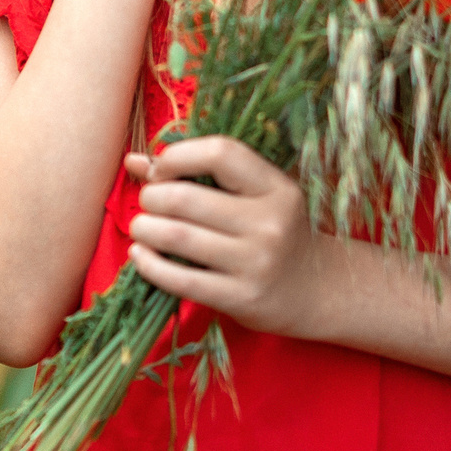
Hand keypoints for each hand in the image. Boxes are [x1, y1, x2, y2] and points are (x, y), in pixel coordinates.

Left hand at [124, 137, 324, 338]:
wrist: (316, 290)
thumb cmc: (276, 232)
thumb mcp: (255, 196)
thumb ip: (202, 174)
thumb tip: (134, 162)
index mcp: (276, 187)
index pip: (220, 153)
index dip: (178, 156)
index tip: (162, 169)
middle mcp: (270, 222)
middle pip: (187, 198)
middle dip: (152, 196)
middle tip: (147, 202)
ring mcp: (256, 262)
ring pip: (178, 236)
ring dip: (144, 228)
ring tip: (140, 227)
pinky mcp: (241, 297)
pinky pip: (181, 279)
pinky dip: (150, 265)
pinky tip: (141, 255)